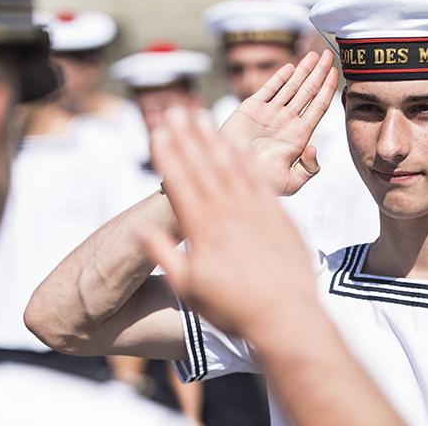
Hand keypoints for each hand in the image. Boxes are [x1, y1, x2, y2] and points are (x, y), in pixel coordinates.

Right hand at [140, 107, 318, 336]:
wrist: (287, 317)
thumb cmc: (234, 309)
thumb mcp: (191, 290)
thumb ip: (165, 257)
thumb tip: (140, 231)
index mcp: (203, 232)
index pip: (180, 184)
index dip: (168, 156)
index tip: (157, 133)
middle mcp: (228, 215)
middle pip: (203, 168)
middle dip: (186, 138)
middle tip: (174, 111)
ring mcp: (254, 212)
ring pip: (230, 167)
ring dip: (213, 140)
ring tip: (200, 118)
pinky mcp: (278, 215)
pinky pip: (259, 179)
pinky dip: (246, 159)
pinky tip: (236, 143)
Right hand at [220, 50, 337, 195]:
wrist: (231, 175)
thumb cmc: (261, 182)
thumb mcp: (291, 182)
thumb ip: (309, 168)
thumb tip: (314, 148)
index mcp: (299, 135)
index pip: (319, 106)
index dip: (328, 89)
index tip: (336, 73)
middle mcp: (286, 121)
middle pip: (308, 91)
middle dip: (319, 72)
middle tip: (329, 55)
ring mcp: (270, 113)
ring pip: (291, 87)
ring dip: (303, 70)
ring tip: (314, 56)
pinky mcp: (251, 109)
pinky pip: (269, 89)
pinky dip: (279, 77)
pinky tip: (290, 67)